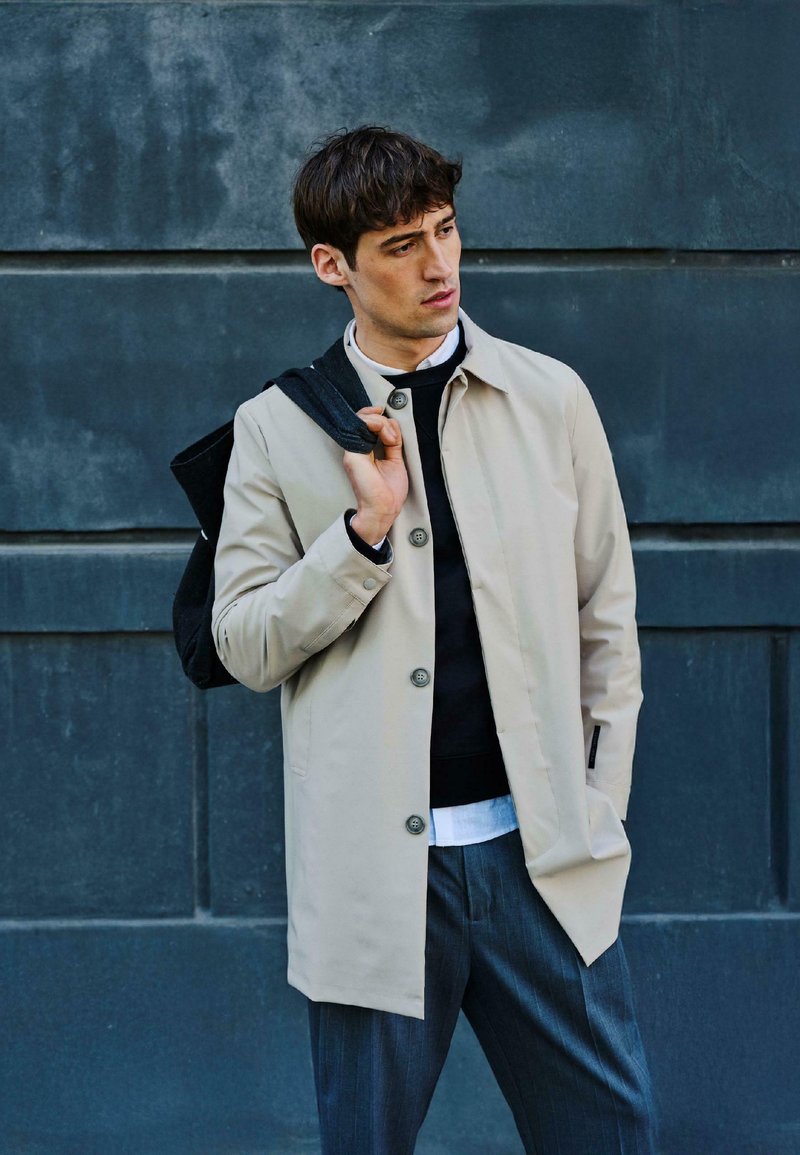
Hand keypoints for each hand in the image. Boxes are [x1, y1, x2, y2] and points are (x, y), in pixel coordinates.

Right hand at [344, 406, 408, 543]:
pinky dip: (379, 426)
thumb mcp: (395, 460)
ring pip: (364, 420)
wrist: (383, 510)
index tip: (390, 419)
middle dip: (383, 420)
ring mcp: (353, 451)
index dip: (378, 417)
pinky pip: (362, 427)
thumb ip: (393, 443)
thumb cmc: (388, 492)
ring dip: (383, 424)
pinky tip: (389, 438)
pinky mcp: (353, 454)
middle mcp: (356, 449)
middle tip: (394, 436)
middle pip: (364, 419)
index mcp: (365, 451)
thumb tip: (393, 424)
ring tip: (392, 439)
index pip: (366, 424)